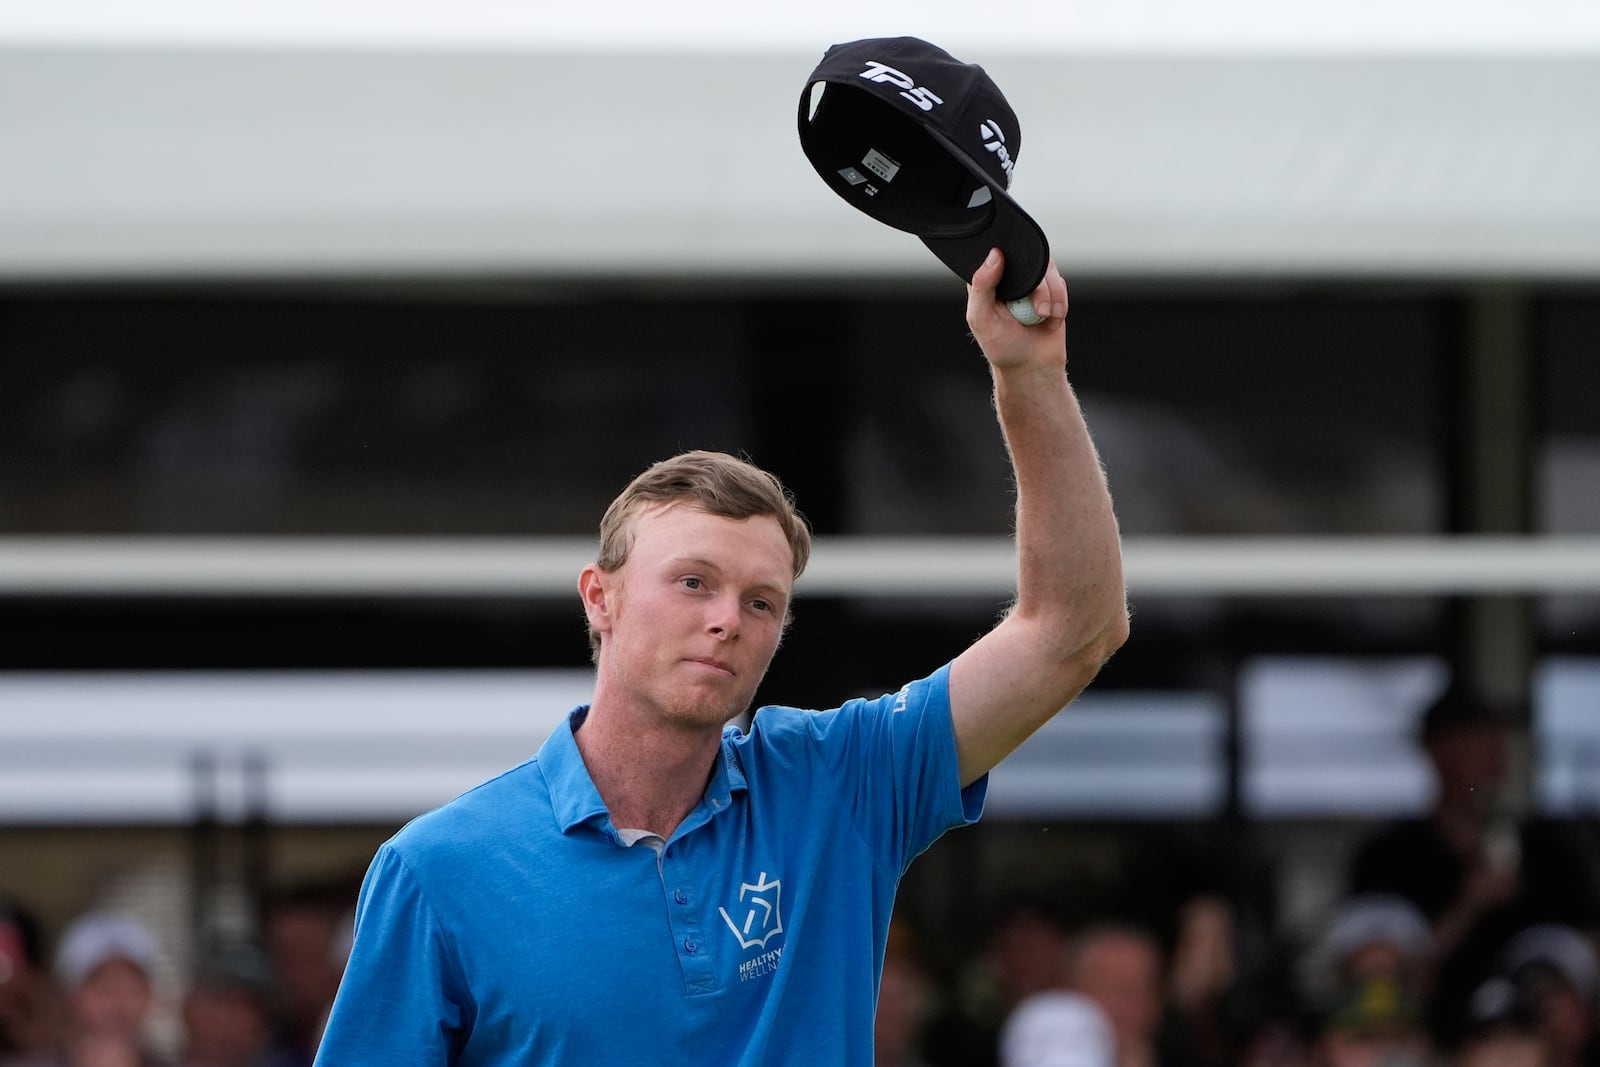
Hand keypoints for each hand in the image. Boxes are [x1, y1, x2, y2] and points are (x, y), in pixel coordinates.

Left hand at [965, 248, 1067, 374]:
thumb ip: (982, 287)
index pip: (993, 255)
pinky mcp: (1051, 291)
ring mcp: (1031, 283)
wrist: (1033, 367)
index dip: (1005, 261)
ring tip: (1045, 316)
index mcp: (986, 281)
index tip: (1014, 285)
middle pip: (1027, 259)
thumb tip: (995, 255)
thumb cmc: (1003, 347)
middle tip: (1038, 310)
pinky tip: (1052, 319)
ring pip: (1047, 269)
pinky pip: (1060, 283)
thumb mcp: (982, 319)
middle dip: (1039, 285)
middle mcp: (1009, 278)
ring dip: (1052, 295)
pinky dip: (1060, 302)